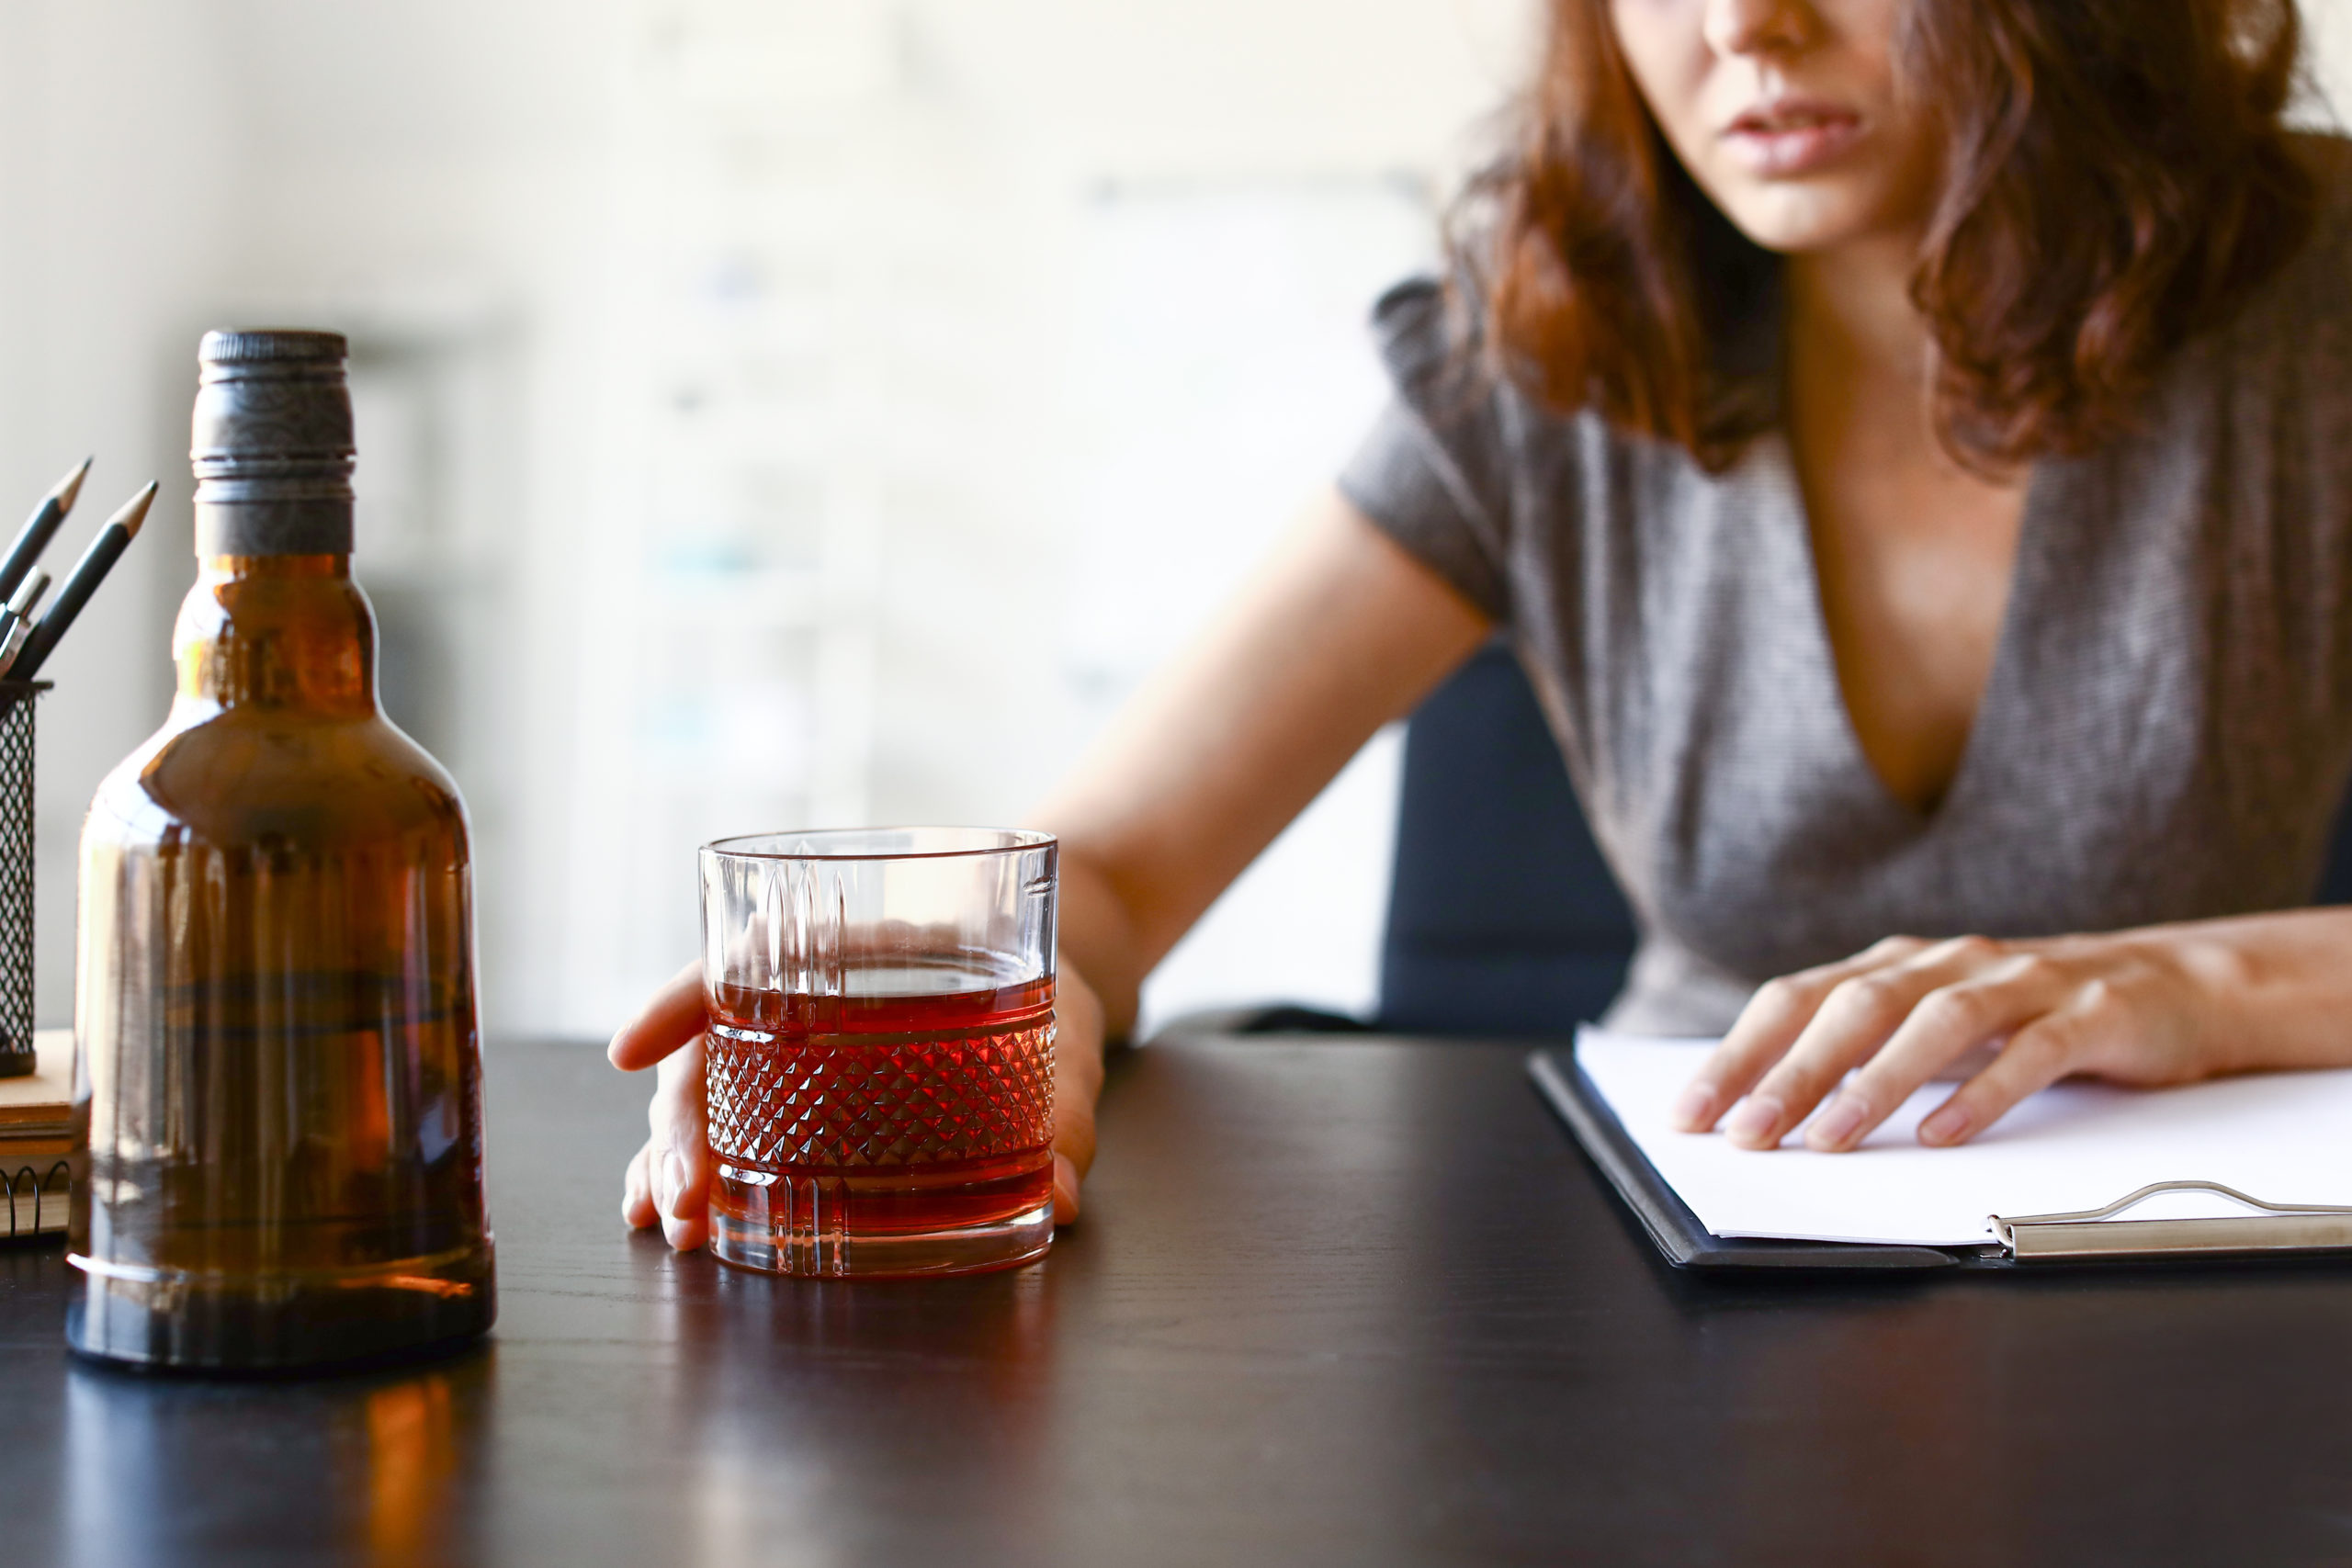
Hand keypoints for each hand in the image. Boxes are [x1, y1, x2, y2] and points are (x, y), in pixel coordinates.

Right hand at [612, 959, 1108, 1249]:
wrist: (1062, 989)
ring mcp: (799, 1052)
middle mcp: (808, 998)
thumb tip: (1058, 1197)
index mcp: (857, 949)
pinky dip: (700, 1175)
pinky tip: (676, 1224)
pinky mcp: (807, 1104)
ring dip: (678, 1163)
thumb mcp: (1066, 1039)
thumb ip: (1063, 1109)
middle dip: (682, 1125)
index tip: (630, 1051)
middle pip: (715, 1048)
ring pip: (709, 1098)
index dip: (680, 1002)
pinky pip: (734, 1133)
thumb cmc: (1054, 989)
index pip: (744, 960)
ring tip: (677, 1230)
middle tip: (688, 1199)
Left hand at [1669, 932, 2237, 1152]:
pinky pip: (2031, 1051)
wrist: (2179, 984)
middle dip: (1790, 1073)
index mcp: (1897, 967)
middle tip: (1746, 1135)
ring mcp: (2022, 983)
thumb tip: (1764, 1110)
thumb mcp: (1934, 1032)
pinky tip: (1944, 1133)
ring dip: (1875, 1082)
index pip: (1795, 1000)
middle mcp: (1948, 963)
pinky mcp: (2091, 1014)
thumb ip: (1863, 1057)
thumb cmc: (2031, 1018)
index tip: (1689, 1115)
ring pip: (1935, 1022)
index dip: (1738, 1054)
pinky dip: (1983, 1090)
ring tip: (1830, 1140)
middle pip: (1853, 1007)